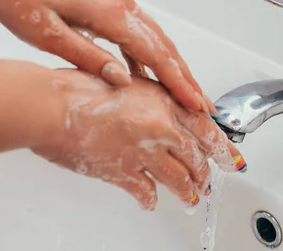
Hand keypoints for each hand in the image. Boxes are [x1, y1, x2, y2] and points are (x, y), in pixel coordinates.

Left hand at [0, 0, 212, 112]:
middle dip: (184, 76)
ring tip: (182, 92)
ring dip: (169, 65)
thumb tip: (123, 80)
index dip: (177, 82)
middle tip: (200, 104)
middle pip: (163, 45)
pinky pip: (136, 30)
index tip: (195, 103)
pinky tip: (144, 72)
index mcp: (110, 13)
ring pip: (153, 37)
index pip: (155, 53)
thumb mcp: (48, 35)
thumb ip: (88, 58)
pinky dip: (146, 52)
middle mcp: (120, 2)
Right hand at [33, 69, 244, 210]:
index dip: (221, 145)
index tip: (230, 156)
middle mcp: (160, 128)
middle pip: (196, 157)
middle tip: (209, 179)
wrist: (53, 106)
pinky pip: (146, 191)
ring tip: (191, 197)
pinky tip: (151, 201)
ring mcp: (143, 152)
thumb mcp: (126, 80)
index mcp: (163, 101)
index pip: (204, 127)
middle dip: (205, 172)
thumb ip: (150, 100)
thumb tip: (162, 115)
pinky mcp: (123, 173)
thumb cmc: (80, 86)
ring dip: (187, 191)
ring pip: (178, 179)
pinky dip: (150, 199)